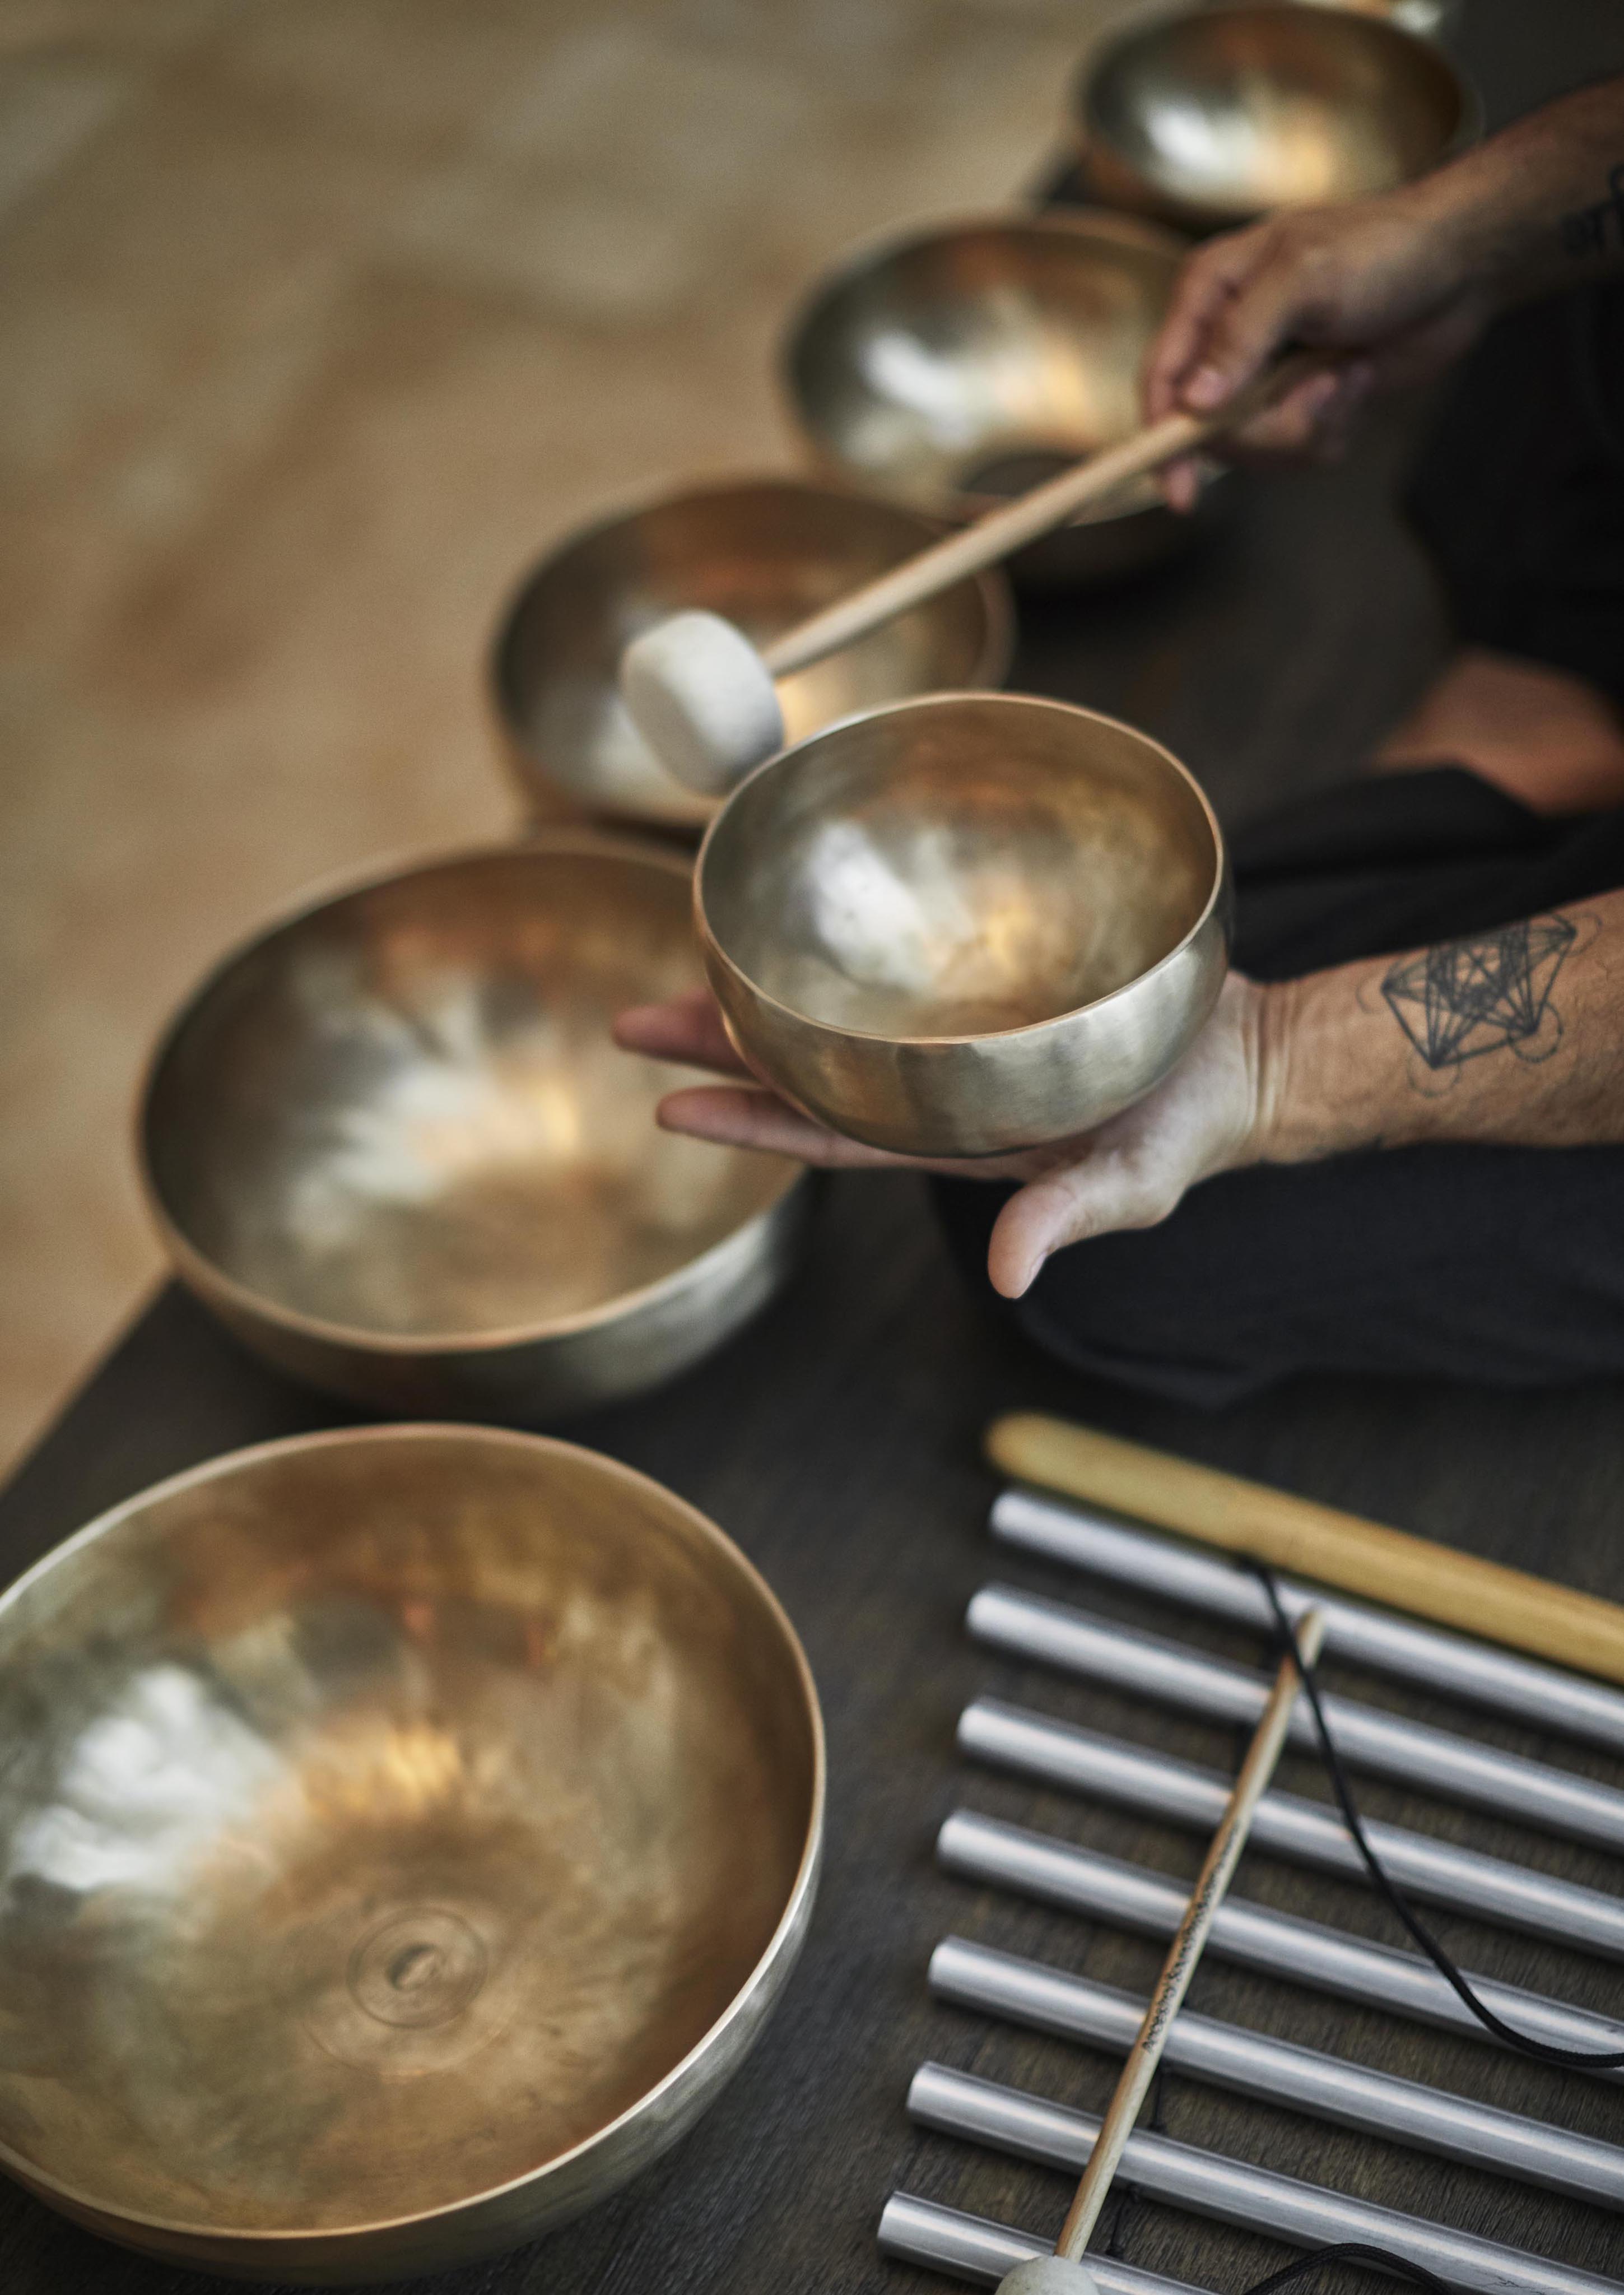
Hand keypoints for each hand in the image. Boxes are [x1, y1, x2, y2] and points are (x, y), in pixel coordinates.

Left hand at [614, 975, 1275, 1297]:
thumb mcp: (1131, 1185)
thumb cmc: (1186, 1131)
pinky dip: (844, 957)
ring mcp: (958, 1040)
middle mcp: (939, 1091)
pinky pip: (897, 971)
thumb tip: (1008, 1276)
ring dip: (761, 1001)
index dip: (750, 1121)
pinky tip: (802, 928)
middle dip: (722, 1050)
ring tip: (686, 966)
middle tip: (632, 1024)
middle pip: (809, 1071)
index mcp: (956, 1140)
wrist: (1242, 1057)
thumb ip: (1065, 1220)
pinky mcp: (991, 983)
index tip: (668, 1105)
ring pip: (836, 1018)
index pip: (830, 1135)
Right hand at [1146, 188, 1495, 507]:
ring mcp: (1265, 374)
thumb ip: (1241, 338)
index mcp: (1211, 292)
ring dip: (1310, 423)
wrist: (1459, 266)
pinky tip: (1359, 379)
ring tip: (1347, 375)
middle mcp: (1228, 338)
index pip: (1162, 376)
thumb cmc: (1383, 249)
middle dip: (1270, 426)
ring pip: (1257, 446)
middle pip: (1210, 429)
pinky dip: (1334, 426)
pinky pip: (1296, 449)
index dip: (1161, 435)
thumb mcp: (1304, 279)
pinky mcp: (1302, 401)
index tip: (1180, 490)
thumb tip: (1193, 402)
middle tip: (1321, 389)